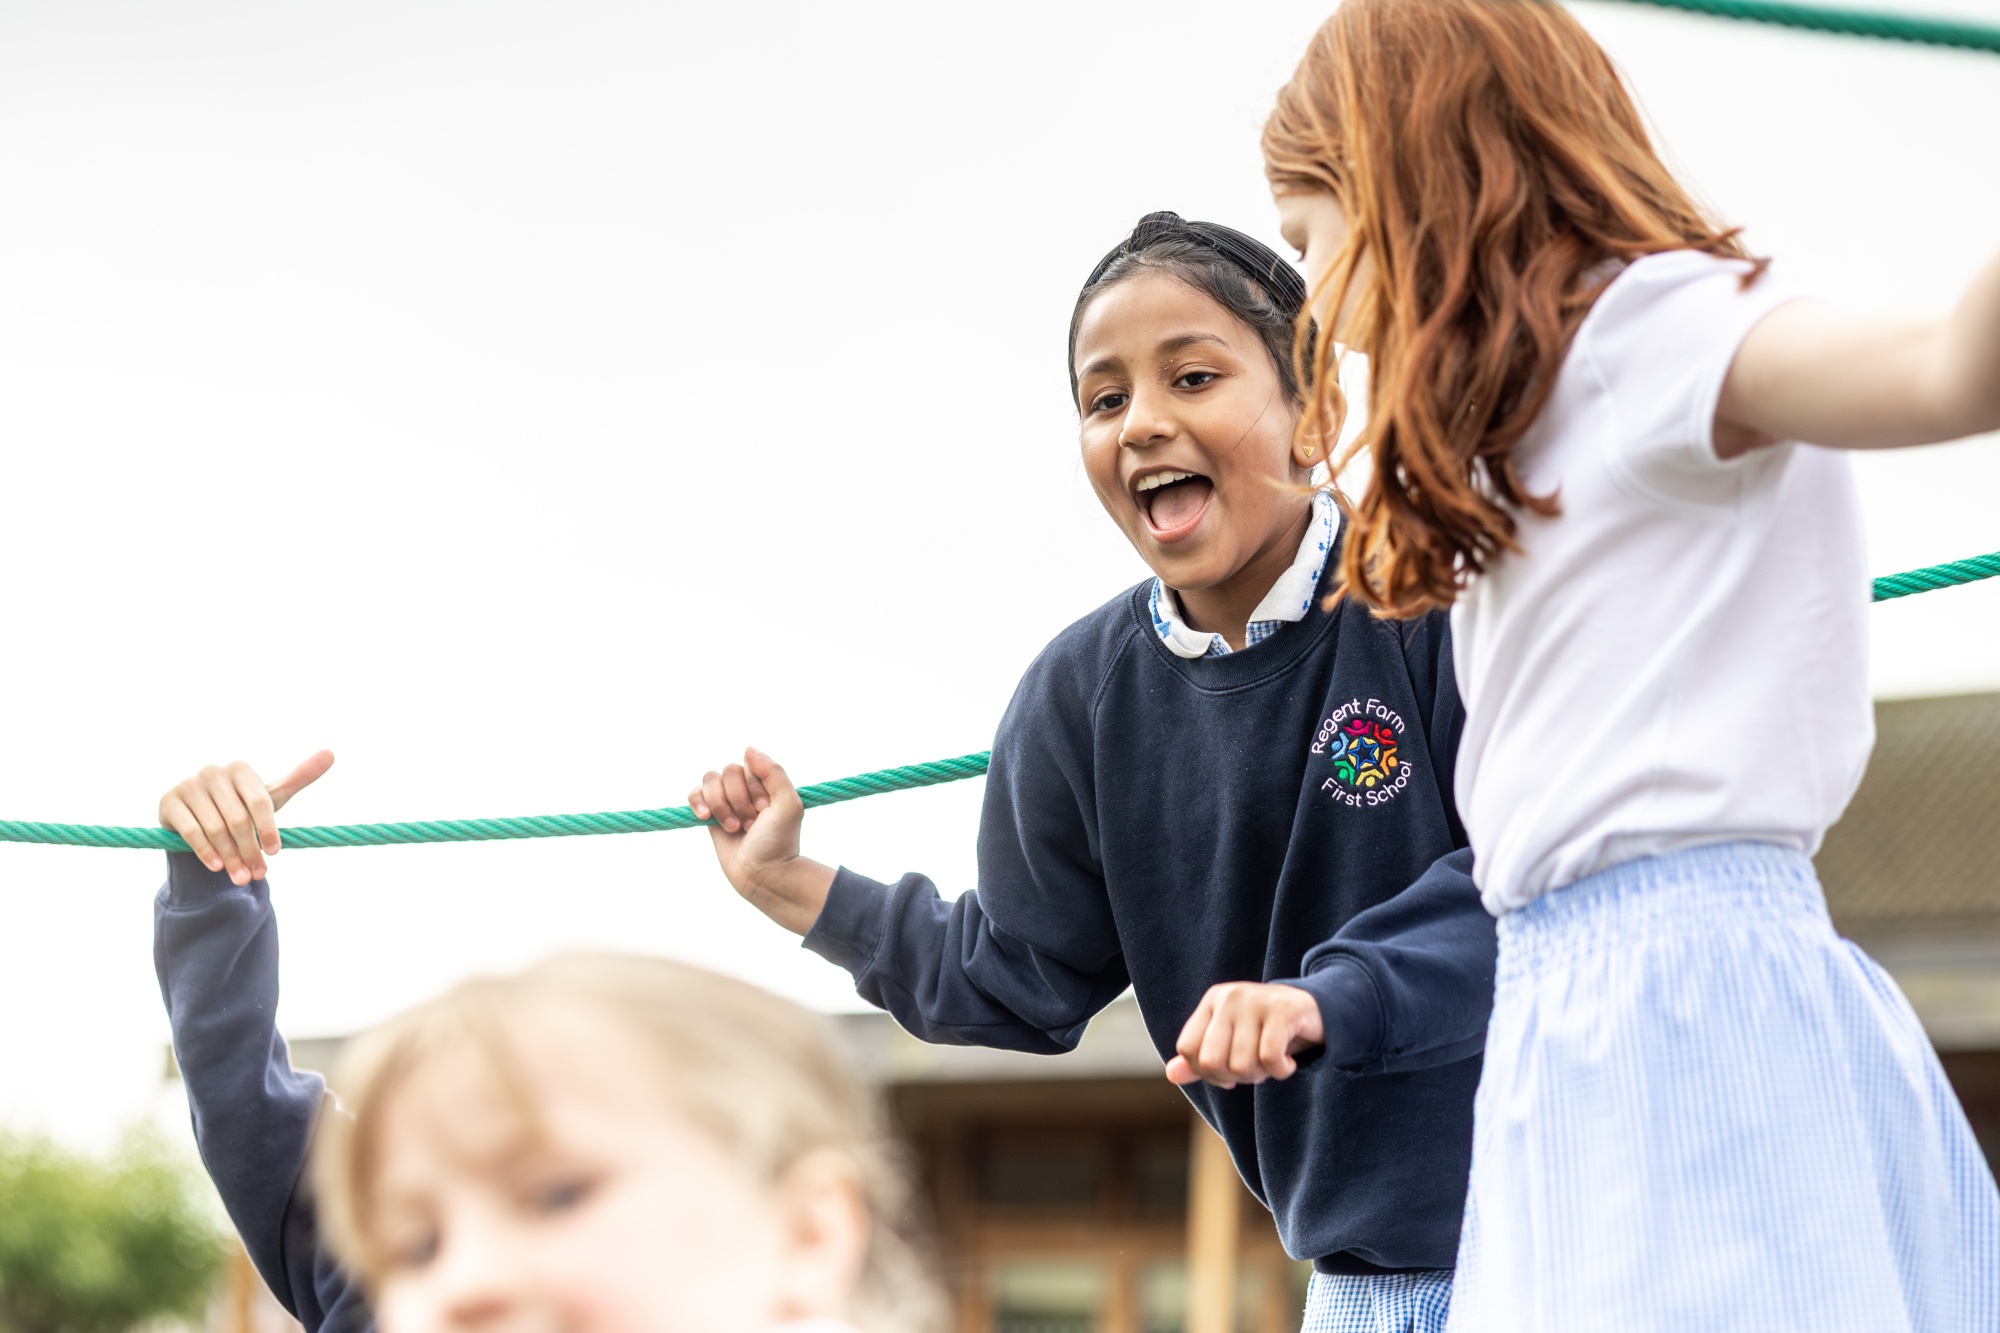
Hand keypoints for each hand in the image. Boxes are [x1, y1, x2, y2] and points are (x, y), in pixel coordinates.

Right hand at [158, 751, 335, 885]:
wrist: (198, 815)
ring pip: (215, 828)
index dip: (269, 829)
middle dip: (249, 850)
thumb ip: (300, 776)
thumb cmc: (242, 806)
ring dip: (230, 857)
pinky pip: (190, 830)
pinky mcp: (169, 801)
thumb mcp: (271, 795)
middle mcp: (213, 772)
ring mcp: (189, 785)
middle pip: (238, 819)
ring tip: (241, 877)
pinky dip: (204, 851)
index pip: (260, 802)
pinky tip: (216, 867)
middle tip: (257, 875)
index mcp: (241, 769)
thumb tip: (331, 753)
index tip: (275, 853)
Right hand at [689, 748, 833, 935]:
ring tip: (735, 828)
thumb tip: (747, 749)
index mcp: (767, 783)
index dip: (753, 788)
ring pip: (710, 780)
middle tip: (750, 824)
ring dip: (721, 805)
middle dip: (737, 800)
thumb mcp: (788, 804)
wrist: (763, 875)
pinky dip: (698, 803)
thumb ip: (773, 772)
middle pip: (727, 771)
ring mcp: (727, 801)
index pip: (748, 765)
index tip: (764, 811)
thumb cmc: (779, 842)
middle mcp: (746, 789)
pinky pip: (694, 793)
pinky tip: (706, 818)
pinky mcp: (709, 815)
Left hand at [1166, 981, 1324, 1088]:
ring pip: (1241, 1064)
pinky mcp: (1283, 1010)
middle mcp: (1230, 997)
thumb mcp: (1231, 1042)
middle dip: (1234, 1077)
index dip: (1206, 1073)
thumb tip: (1171, 1075)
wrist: (1315, 1011)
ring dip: (1261, 1075)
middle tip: (1253, 1069)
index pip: (1188, 1050)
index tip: (1228, 1072)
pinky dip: (1281, 1071)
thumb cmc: (1266, 1031)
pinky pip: (1269, 1058)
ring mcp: (1256, 1001)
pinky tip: (1287, 1064)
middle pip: (1211, 1061)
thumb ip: (1200, 1059)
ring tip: (1272, 1062)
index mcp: (1212, 1001)